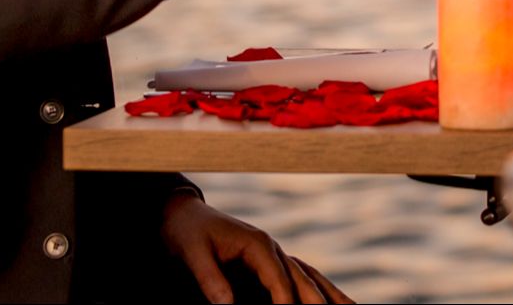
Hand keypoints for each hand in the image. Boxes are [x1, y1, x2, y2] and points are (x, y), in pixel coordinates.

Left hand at [160, 191, 351, 302]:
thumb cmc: (186, 233)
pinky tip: (328, 301)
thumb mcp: (192, 256)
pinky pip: (298, 280)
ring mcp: (273, 256)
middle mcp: (272, 249)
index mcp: (258, 244)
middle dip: (321, 303)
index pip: (281, 282)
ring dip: (332, 296)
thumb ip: (211, 280)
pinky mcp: (267, 265)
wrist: (180, 216)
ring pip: (310, 279)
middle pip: (305, 280)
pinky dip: (318, 291)